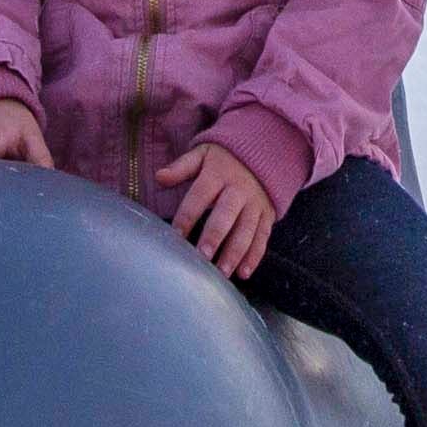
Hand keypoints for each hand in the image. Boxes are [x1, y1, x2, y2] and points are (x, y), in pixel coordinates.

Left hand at [156, 141, 275, 276]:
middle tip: (202, 258)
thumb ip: (181, 167)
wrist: (265, 152)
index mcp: (218, 174)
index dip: (186, 217)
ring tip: (222, 273)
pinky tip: (244, 273)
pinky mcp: (267, 214)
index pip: (199, 197)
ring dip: (235, 253)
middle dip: (214, 237)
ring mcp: (255, 203)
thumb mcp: (203, 154)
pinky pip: (262, 237)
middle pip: (226, 216)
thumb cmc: (225, 158)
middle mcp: (239, 190)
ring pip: (246, 231)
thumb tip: (159, 177)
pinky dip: (255, 256)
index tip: (176, 236)